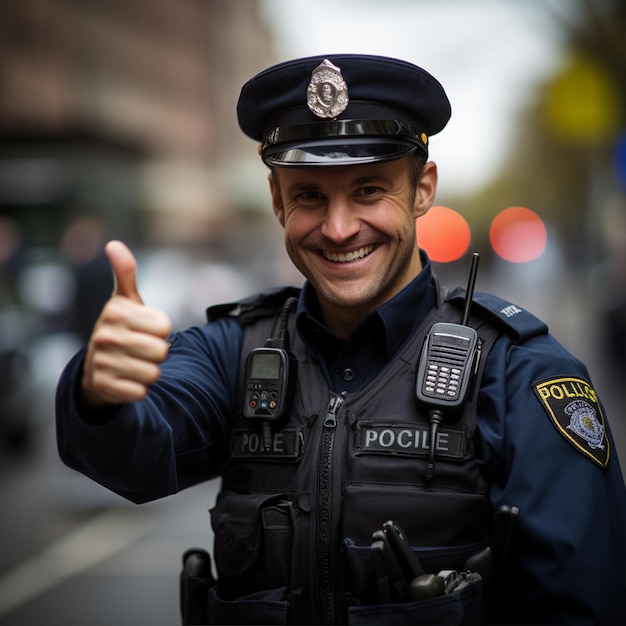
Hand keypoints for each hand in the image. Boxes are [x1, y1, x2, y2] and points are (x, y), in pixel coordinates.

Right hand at [81, 240, 171, 408]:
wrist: (96, 365)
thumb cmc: (121, 328)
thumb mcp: (125, 300)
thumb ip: (125, 273)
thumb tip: (114, 244)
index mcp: (115, 312)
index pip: (165, 327)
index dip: (160, 331)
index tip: (144, 329)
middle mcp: (104, 336)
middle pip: (161, 351)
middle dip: (157, 352)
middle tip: (140, 348)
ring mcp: (102, 362)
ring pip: (153, 373)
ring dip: (149, 371)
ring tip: (134, 363)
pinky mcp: (104, 387)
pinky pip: (141, 392)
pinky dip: (139, 389)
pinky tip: (127, 380)